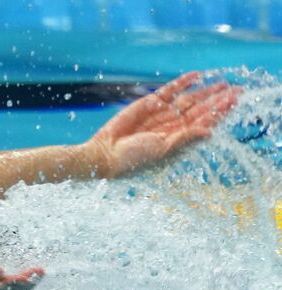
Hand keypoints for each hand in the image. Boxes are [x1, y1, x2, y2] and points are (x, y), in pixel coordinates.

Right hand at [88, 71, 238, 177]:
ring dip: (205, 91)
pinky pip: (169, 90)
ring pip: (189, 99)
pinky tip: (196, 75)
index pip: (204, 122)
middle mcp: (173, 125)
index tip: (236, 101)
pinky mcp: (148, 104)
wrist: (105, 153)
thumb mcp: (162, 150)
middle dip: (218, 99)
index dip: (220, 111)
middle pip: (201, 109)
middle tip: (237, 89)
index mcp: (178, 139)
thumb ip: (185, 139)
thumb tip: (210, 132)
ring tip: (222, 82)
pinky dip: (182, 82)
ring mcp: (161, 113)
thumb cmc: (132, 159)